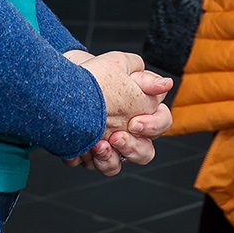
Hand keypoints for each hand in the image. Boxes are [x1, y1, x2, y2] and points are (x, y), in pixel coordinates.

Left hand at [63, 51, 172, 174]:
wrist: (66, 80)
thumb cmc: (96, 74)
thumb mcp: (120, 66)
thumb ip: (146, 78)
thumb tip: (166, 84)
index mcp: (143, 113)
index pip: (162, 123)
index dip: (153, 126)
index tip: (134, 123)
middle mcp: (129, 134)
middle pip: (145, 153)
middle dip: (132, 148)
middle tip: (115, 137)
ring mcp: (110, 148)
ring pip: (117, 166)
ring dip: (109, 160)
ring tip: (97, 146)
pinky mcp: (90, 155)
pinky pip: (92, 166)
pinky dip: (87, 160)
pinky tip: (81, 148)